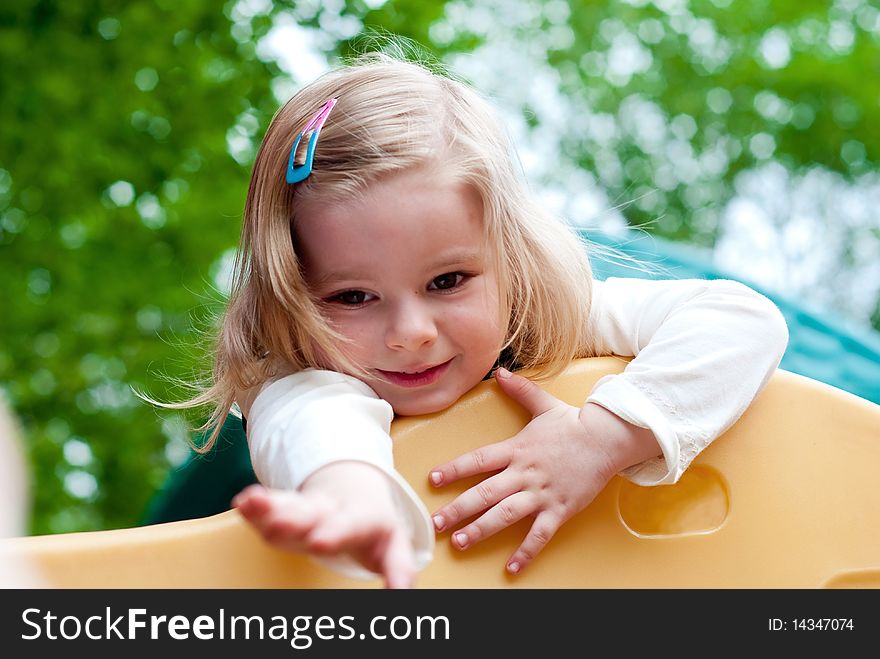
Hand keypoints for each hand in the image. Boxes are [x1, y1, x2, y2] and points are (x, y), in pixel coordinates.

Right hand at [233, 461, 414, 588]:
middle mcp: (332, 511)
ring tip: (252, 505)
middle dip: (299, 521)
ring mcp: (307, 509)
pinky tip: (243, 503)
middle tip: (288, 527)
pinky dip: (256, 506)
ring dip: (272, 508)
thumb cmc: (374, 528)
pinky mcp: (286, 508)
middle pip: (315, 515)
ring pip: (290, 507)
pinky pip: (270, 505)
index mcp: (363, 519)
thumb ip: (399, 570)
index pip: (352, 527)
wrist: (355, 489)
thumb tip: (404, 595)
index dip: (337, 534)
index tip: (324, 545)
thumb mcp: (393, 547)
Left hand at [428, 367, 659, 574]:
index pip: (478, 460)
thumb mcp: (544, 404)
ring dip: (482, 529)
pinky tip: (510, 568)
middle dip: (458, 509)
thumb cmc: (574, 424)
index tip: (433, 479)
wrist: (607, 439)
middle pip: (485, 492)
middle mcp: (525, 472)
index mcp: (517, 449)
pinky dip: (525, 552)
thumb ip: (520, 390)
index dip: (454, 469)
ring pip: (506, 514)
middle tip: (435, 523)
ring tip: (460, 542)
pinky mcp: (560, 509)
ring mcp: (542, 493)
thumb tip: (500, 372)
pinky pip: (540, 534)